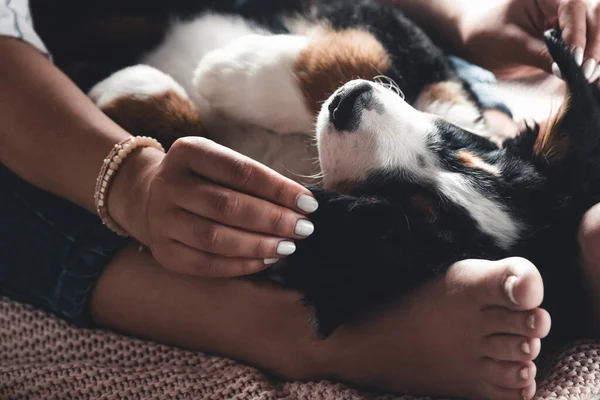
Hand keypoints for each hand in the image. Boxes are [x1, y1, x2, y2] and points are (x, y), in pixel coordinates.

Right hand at [109, 137, 318, 277]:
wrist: (151, 197)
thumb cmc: (204, 179)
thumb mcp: (221, 163)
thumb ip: (254, 180)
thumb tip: (302, 204)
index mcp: (188, 152)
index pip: (240, 171)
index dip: (278, 189)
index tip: (309, 203)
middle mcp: (169, 184)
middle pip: (228, 206)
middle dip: (273, 219)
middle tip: (304, 228)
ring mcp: (162, 220)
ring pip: (216, 238)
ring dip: (259, 244)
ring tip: (289, 246)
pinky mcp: (164, 252)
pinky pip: (207, 264)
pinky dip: (242, 264)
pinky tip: (267, 260)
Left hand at [457, 0, 599, 78]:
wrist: (478, 38)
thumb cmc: (489, 33)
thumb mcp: (511, 44)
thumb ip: (540, 55)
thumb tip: (566, 71)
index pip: (574, 8)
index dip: (578, 34)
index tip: (576, 60)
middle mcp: (564, 3)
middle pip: (595, 16)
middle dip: (594, 45)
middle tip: (587, 73)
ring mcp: (571, 19)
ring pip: (597, 30)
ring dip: (597, 54)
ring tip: (591, 77)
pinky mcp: (572, 36)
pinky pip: (589, 45)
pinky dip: (593, 59)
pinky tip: (594, 78)